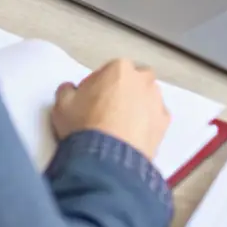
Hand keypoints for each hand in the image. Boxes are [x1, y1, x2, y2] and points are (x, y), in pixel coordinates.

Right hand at [51, 59, 169, 160]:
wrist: (107, 159)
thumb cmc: (84, 125)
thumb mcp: (62, 105)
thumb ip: (67, 90)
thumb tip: (71, 89)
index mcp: (119, 68)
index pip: (108, 72)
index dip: (98, 87)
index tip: (90, 101)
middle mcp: (143, 79)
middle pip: (133, 81)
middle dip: (124, 92)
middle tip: (109, 111)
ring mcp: (156, 100)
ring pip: (147, 98)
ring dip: (137, 107)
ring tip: (121, 128)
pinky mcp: (164, 123)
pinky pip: (155, 120)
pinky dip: (147, 125)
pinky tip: (133, 138)